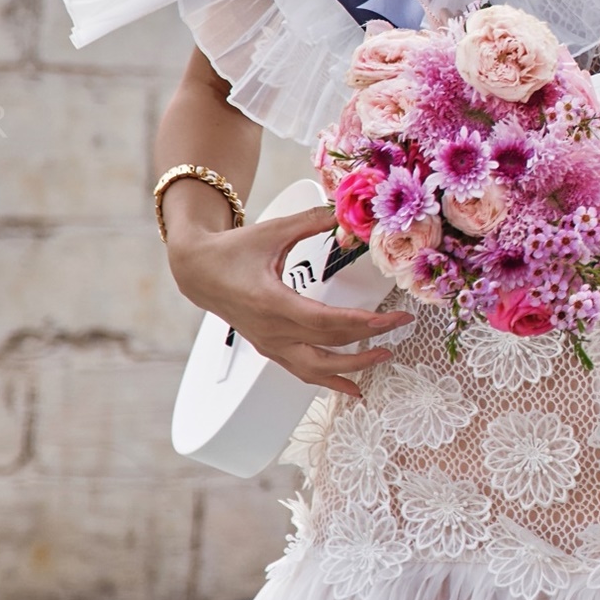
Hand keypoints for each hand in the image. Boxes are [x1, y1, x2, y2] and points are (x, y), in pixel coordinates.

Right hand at [162, 200, 406, 402]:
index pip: (326, 321)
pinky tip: (353, 387)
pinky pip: (303, 372)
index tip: (391, 319)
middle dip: (370, 338)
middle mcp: (272, 330)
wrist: (198, 271)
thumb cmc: (232, 251)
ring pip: (316, 369)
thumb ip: (312, 222)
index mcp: (272, 302)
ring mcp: (270, 344)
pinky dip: (330, 380)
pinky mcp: (270, 349)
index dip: (361, 323)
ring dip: (352, 367)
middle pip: (329, 345)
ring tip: (384, 357)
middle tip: (401, 327)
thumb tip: (346, 212)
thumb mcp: (273, 231)